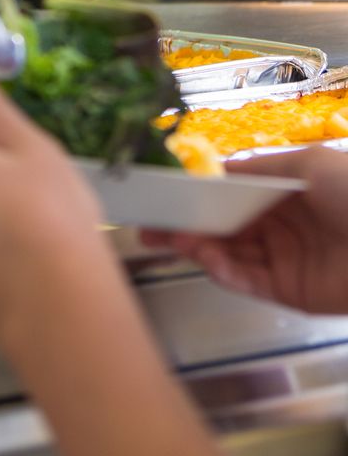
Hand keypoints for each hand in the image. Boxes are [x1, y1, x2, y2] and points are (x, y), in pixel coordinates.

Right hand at [142, 147, 347, 313]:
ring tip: (168, 239)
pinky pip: (244, 280)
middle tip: (145, 226)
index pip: (230, 193)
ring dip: (196, 245)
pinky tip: (205, 258)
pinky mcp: (287, 292)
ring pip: (226, 252)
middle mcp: (280, 224)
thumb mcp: (309, 163)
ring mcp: (282, 259)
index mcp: (286, 192)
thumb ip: (257, 166)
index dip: (196, 194)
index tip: (160, 194)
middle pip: (221, 225)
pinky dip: (220, 270)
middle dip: (183, 224)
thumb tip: (212, 168)